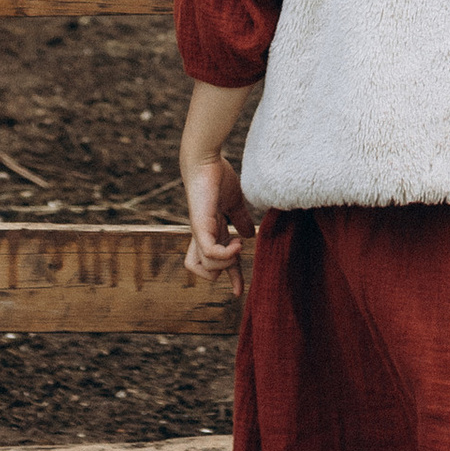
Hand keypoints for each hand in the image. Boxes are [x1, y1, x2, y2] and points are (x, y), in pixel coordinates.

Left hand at [184, 152, 253, 285]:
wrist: (205, 160)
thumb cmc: (217, 176)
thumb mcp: (235, 202)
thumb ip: (241, 219)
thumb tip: (249, 235)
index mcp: (210, 232)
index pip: (217, 262)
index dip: (231, 277)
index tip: (240, 290)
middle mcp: (202, 237)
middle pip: (206, 272)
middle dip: (227, 271)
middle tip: (238, 254)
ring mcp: (199, 233)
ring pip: (208, 268)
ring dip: (228, 262)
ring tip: (238, 244)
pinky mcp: (200, 227)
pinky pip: (209, 254)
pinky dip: (225, 255)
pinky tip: (236, 243)